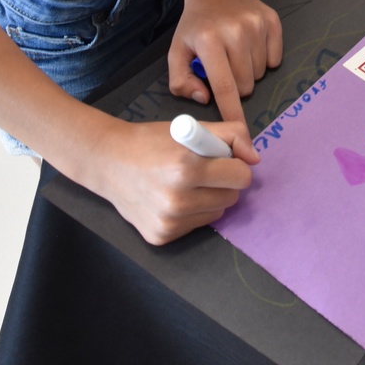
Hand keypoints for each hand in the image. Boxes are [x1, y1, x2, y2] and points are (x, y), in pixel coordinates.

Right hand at [90, 117, 257, 244]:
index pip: (241, 177)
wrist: (109, 162)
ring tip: (185, 184)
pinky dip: (192, 213)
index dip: (235, 164)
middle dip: (223, 182)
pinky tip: (171, 198)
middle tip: (202, 170)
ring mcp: (168, 222)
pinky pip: (196, 226)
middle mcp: (177, 200)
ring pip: (217, 214)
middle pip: (232, 198)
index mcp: (186, 167)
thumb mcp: (192, 127)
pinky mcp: (161, 237)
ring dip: (209, 199)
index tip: (222, 158)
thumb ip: (231, 135)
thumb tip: (255, 160)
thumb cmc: (153, 141)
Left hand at [168, 0, 281, 123]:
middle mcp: (235, 32)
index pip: (224, 86)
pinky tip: (250, 46)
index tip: (241, 133)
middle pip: (246, 84)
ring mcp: (256, 25)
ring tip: (236, 54)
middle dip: (236, 85)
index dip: (233, 112)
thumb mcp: (177, 51)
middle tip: (225, 69)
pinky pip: (275, 59)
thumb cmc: (196, 25)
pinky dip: (265, 59)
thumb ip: (181, 81)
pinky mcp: (272, 21)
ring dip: (249, 72)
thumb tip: (203, 98)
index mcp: (209, 41)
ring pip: (261, 73)